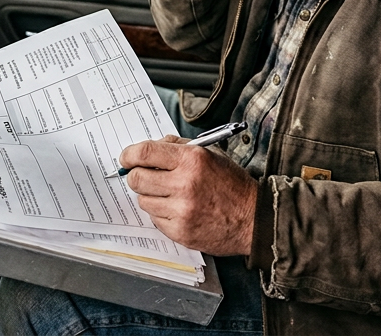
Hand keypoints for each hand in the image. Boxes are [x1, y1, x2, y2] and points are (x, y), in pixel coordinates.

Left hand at [120, 135, 257, 256]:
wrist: (254, 218)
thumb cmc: (232, 185)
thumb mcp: (210, 155)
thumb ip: (178, 148)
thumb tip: (148, 151)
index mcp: (192, 160)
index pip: (145, 152)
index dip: (129, 155)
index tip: (126, 158)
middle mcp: (185, 184)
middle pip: (137, 178)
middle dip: (137, 176)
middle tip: (146, 177)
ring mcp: (181, 210)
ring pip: (143, 200)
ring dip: (151, 196)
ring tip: (170, 195)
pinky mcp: (180, 231)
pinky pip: (154, 219)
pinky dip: (161, 214)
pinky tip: (178, 210)